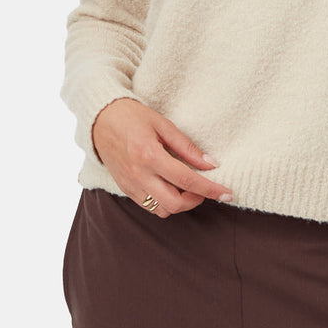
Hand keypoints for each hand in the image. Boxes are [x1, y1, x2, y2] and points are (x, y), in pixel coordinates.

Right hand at [91, 98, 231, 217]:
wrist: (100, 119)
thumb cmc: (133, 117)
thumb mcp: (163, 125)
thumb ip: (187, 147)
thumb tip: (211, 164)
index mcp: (150, 156)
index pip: (187, 180)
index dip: (210, 189)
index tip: (227, 193)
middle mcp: (139, 175)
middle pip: (175, 204)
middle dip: (196, 200)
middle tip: (204, 186)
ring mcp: (130, 185)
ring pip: (162, 210)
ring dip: (180, 203)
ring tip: (186, 185)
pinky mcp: (124, 189)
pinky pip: (149, 206)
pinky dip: (164, 202)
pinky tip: (170, 186)